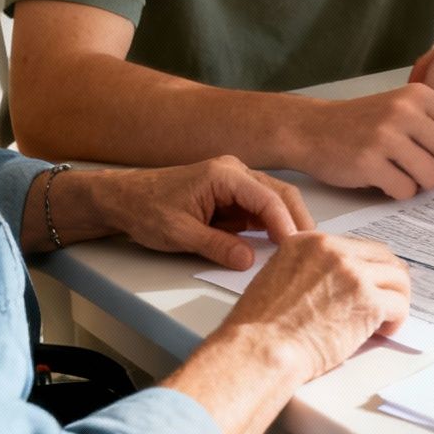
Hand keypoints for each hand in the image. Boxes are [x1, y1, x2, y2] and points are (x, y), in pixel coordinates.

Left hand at [94, 158, 313, 269]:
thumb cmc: (145, 209)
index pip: (268, 199)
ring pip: (273, 202)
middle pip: (280, 195)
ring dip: (286, 224)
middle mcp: (235, 172)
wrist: (122, 199)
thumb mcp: (179, 233)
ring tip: (300, 252)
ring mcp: (234, 183)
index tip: (296, 249)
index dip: (286, 225)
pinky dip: (271, 227)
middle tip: (311, 251)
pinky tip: (278, 247)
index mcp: (224, 174)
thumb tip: (250, 261)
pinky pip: (259, 210)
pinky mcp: (231, 197)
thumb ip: (217, 246)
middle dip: (297, 221)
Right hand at [220, 233, 410, 377]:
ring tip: (384, 319)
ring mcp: (353, 273)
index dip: (366, 267)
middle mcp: (333, 250)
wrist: (261, 349)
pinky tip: (383, 331)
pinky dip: (396, 320)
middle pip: (382, 256)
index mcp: (309, 242)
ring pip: (397, 278)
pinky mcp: (368, 301)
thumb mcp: (276, 277)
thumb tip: (331, 284)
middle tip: (387, 299)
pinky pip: (399, 305)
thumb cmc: (260, 327)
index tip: (369, 282)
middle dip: (388, 279)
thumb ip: (307, 270)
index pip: (355, 245)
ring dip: (396, 299)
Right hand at [293, 83, 433, 198]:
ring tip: (404, 175)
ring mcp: (385, 136)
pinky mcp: (368, 161)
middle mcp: (404, 111)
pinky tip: (385, 180)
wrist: (311, 129)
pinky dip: (400, 192)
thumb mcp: (400, 107)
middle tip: (431, 174)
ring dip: (422, 184)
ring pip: (432, 177)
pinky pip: (405, 190)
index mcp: (418, 95)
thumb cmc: (361, 123)